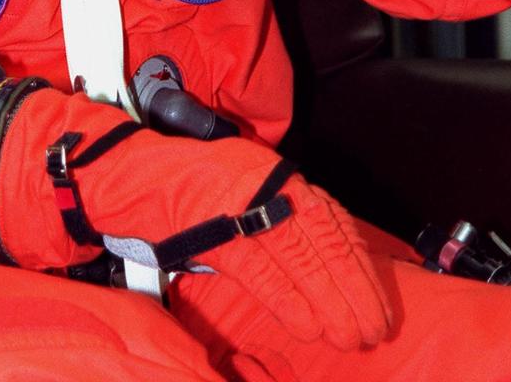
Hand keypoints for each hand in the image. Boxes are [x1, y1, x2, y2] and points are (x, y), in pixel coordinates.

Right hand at [0, 88, 391, 350]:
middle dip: (354, 288)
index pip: (331, 219)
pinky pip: (258, 265)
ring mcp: (238, 199)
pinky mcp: (213, 221)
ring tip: (351, 336)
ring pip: (298, 255)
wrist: (130, 177)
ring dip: (330, 300)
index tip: (380, 298)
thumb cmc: (189, 191)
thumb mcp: (243, 195)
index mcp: (275, 173)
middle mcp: (264, 180)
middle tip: (376, 329)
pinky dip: (287, 297)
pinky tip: (308, 325)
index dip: (359, 263)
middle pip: (322, 239)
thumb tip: (327, 267)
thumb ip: (280, 218)